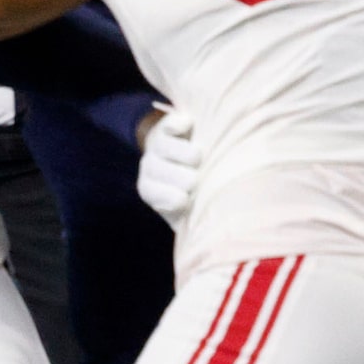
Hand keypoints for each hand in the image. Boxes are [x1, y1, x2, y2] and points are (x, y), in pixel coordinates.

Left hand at [136, 104, 196, 228]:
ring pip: (167, 149)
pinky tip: (190, 126)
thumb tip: (214, 238)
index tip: (188, 201)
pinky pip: (169, 125)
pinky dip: (179, 125)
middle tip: (199, 180)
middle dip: (187, 179)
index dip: (176, 200)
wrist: (176, 154)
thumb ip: (196, 223)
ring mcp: (157, 147)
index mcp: (151, 191)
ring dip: (186, 155)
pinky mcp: (166, 127)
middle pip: (167, 174)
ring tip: (199, 159)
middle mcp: (149, 168)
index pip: (160, 198)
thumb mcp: (190, 211)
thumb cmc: (191, 190)